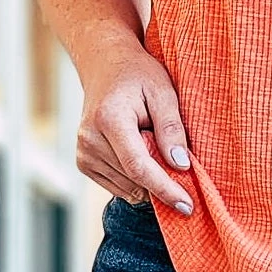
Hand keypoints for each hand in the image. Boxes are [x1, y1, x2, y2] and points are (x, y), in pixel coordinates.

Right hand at [76, 30, 193, 211]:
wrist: (104, 66)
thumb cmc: (137, 75)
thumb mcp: (163, 92)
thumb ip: (172, 128)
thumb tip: (181, 165)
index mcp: (110, 119)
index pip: (139, 166)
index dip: (165, 189)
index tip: (187, 205)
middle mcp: (90, 139)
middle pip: (135, 180)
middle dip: (163, 184)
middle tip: (181, 167)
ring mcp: (84, 153)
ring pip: (128, 188)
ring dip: (149, 182)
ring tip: (153, 148)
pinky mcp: (84, 163)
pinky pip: (119, 187)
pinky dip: (136, 181)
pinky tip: (140, 155)